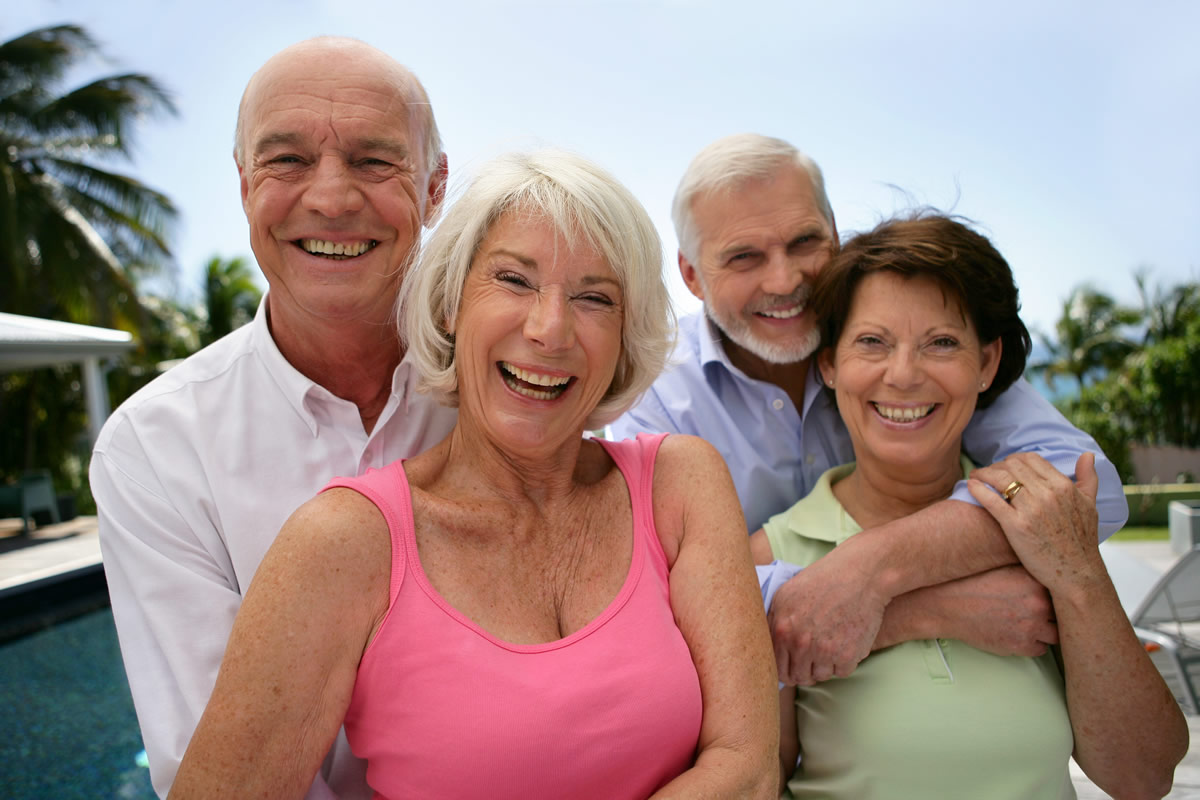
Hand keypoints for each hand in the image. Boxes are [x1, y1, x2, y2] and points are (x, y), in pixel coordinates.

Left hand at [767, 550, 885, 685]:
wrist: (859, 575)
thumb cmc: (821, 581)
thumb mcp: (785, 595)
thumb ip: (772, 622)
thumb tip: (764, 645)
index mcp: (782, 630)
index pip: (777, 669)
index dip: (785, 670)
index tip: (792, 666)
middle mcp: (801, 644)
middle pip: (799, 677)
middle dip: (804, 670)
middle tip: (812, 657)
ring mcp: (826, 652)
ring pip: (820, 676)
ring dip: (824, 665)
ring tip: (829, 643)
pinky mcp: (849, 655)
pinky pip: (841, 672)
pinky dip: (843, 662)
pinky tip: (844, 641)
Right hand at [911, 566, 1057, 655]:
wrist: (945, 604)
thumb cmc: (970, 582)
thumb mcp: (1003, 564)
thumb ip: (1030, 566)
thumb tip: (1051, 567)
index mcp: (1035, 579)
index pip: (1065, 589)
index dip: (1059, 591)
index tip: (1057, 593)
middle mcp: (1038, 604)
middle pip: (1064, 612)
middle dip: (1055, 612)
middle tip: (1043, 609)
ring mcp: (1031, 627)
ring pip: (1056, 634)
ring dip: (1047, 629)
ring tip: (1031, 621)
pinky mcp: (1020, 646)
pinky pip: (1041, 649)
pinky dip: (1033, 643)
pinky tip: (1019, 632)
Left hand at [968, 452, 1103, 596]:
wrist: (1077, 573)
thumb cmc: (1082, 541)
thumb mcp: (1090, 505)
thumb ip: (1088, 478)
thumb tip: (1087, 454)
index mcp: (1063, 486)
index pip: (1030, 459)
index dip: (1013, 460)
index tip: (1004, 466)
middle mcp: (1048, 494)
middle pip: (1011, 466)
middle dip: (996, 466)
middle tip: (987, 473)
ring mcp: (1031, 510)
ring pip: (999, 478)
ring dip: (983, 473)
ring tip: (975, 477)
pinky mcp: (1016, 526)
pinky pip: (991, 499)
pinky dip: (978, 489)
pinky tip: (971, 486)